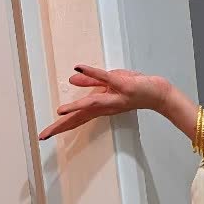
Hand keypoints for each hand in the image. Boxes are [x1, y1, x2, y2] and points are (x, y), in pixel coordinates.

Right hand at [37, 65, 170, 140]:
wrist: (159, 93)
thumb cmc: (136, 88)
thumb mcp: (110, 83)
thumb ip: (91, 81)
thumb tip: (72, 79)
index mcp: (101, 107)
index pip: (78, 118)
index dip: (61, 126)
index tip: (45, 134)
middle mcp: (107, 106)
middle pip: (80, 117)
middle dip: (62, 126)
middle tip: (44, 135)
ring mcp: (115, 97)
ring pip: (92, 103)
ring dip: (75, 106)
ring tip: (59, 111)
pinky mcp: (124, 85)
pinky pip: (106, 77)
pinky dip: (92, 72)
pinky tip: (78, 69)